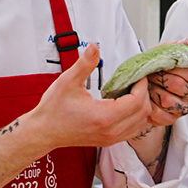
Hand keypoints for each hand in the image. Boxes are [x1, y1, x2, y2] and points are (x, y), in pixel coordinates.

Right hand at [0, 45, 154, 187]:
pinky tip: (124, 104)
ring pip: (142, 123)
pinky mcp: (110, 141)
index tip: (137, 75)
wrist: (44, 132)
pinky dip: (135, 117)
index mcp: (105, 117)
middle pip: (144, 113)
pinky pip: (133, 130)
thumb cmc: (53, 109)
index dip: (142, 86)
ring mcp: (112, 139)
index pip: (138, 101)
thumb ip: (84, 63)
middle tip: (135, 81)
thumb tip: (95, 45)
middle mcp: (112, 131)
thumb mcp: (67, 81)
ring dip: (141, 107)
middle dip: (144, 95)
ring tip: (131, 92)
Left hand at [145, 37, 187, 127]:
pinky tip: (146, 99)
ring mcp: (184, 107)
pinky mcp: (172, 119)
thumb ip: (180, 46)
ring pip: (170, 102)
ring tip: (147, 85)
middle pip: (181, 87)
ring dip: (154, 92)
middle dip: (161, 78)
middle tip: (151, 73)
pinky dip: (150, 107)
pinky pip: (162, 116)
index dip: (175, 69)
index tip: (162, 64)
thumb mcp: (166, 52)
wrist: (143, 81)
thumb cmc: (157, 66)